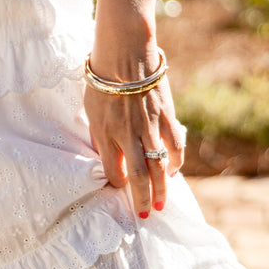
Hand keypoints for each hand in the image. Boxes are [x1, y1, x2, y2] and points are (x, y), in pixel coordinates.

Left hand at [83, 49, 186, 217]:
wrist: (124, 53)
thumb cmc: (102, 81)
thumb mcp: (92, 112)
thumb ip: (101, 136)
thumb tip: (107, 158)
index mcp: (107, 134)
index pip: (113, 172)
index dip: (117, 186)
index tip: (119, 192)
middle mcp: (129, 135)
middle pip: (139, 177)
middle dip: (141, 199)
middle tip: (144, 215)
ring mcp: (151, 127)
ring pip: (159, 166)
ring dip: (161, 188)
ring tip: (161, 202)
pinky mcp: (167, 116)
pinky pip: (175, 145)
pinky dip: (176, 161)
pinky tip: (173, 171)